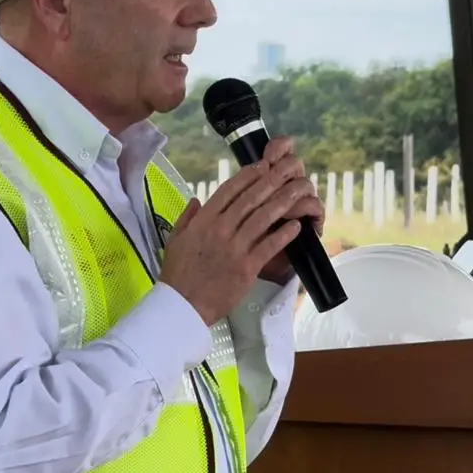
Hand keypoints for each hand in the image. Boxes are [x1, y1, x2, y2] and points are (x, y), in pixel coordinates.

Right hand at [158, 146, 315, 324]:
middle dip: (271, 181)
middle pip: (250, 199)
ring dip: (283, 202)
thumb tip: (196, 199)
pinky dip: (284, 234)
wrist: (182, 306)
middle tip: (286, 169)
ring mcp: (235, 248)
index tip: (262, 165)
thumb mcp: (175, 240)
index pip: (228, 191)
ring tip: (298, 191)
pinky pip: (270, 246)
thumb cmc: (178, 275)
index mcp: (203, 221)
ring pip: (263, 218)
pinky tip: (297, 225)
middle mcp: (220, 229)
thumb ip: (187, 218)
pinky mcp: (247, 267)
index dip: (248, 176)